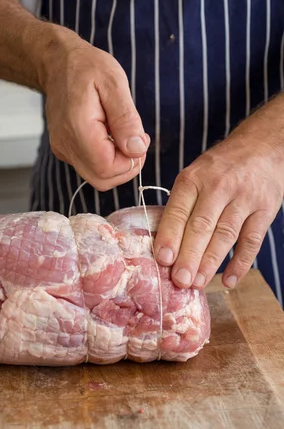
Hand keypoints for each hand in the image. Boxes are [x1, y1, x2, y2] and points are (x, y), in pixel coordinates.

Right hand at [40, 27, 148, 190]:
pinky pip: (90, 166)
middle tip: (136, 140)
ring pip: (97, 176)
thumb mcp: (114, 84)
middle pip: (102, 180)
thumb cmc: (87, 68)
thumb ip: (126, 119)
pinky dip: (106, 158)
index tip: (140, 139)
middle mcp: (66, 145)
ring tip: (123, 133)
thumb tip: (137, 150)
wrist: (57, 63)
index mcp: (78, 129)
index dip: (130, 162)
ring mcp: (63, 150)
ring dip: (117, 163)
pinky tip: (110, 135)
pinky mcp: (65, 150)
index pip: (107, 169)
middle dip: (126, 167)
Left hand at [154, 93, 283, 289]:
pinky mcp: (265, 209)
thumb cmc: (220, 167)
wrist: (262, 145)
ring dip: (210, 262)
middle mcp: (218, 187)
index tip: (163, 259)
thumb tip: (164, 246)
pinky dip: (240, 263)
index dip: (170, 236)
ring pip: (225, 235)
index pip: (179, 211)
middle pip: (202, 226)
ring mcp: (244, 198)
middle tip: (180, 281)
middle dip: (189, 256)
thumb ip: (181, 205)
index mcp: (193, 179)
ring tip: (197, 283)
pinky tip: (228, 281)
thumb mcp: (195, 175)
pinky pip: (252, 241)